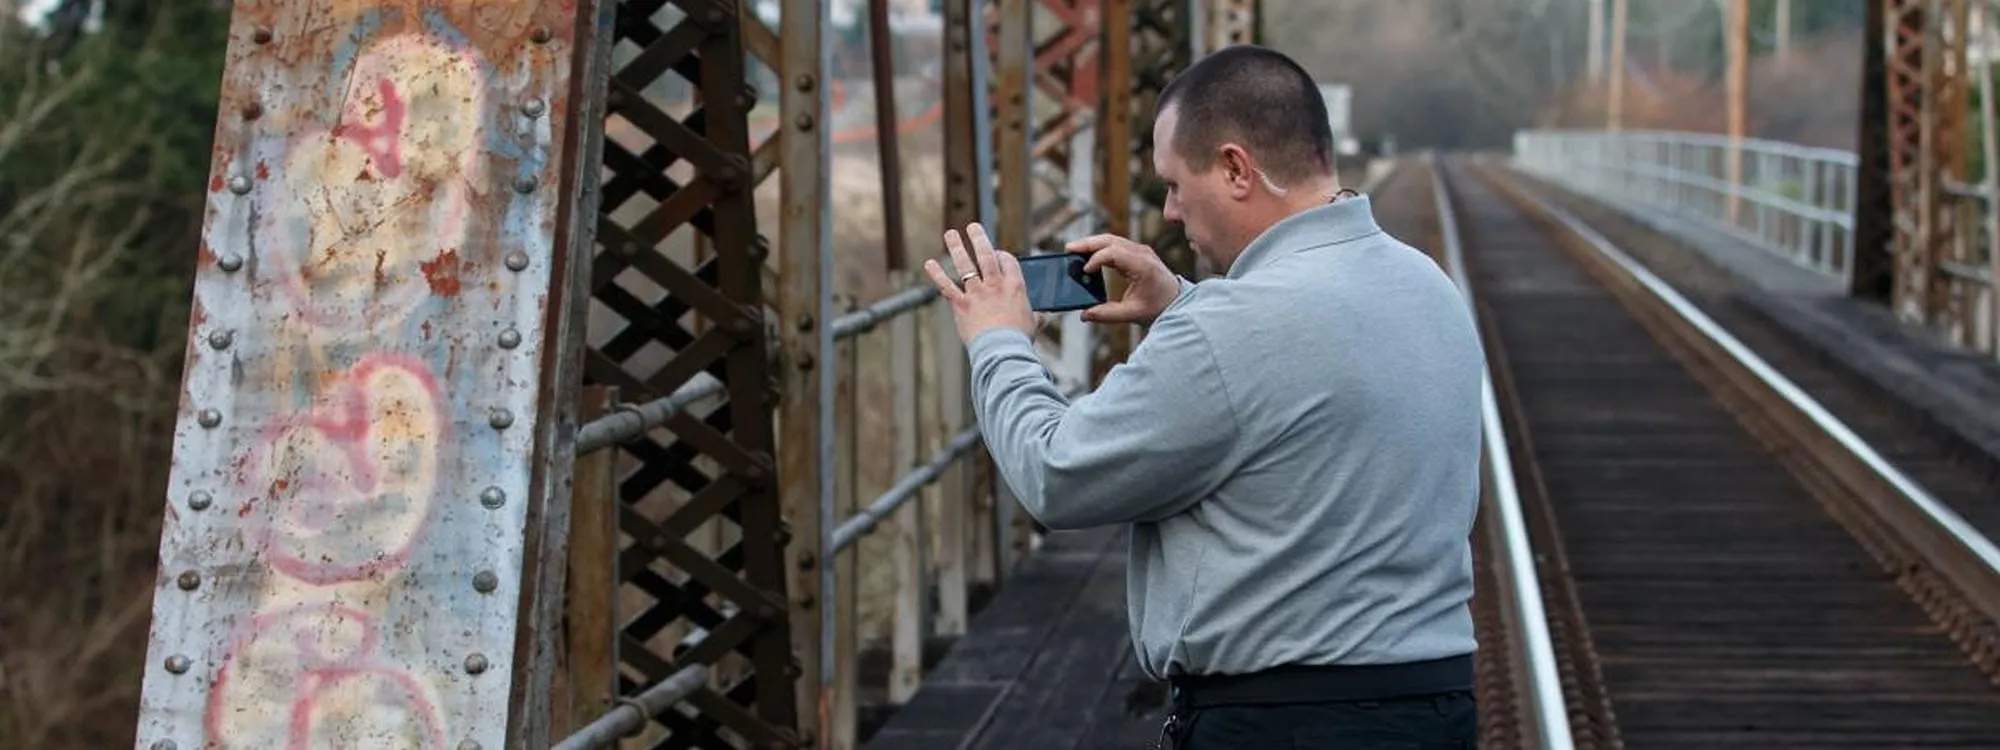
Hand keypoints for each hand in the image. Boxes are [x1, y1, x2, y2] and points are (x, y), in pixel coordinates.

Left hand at [922, 222, 1036, 344]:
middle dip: (979, 238)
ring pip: (965, 265)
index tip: (997, 253)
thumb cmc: (1019, 339)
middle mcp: (995, 285)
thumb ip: (1035, 316)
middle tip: (972, 226)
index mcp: (1015, 286)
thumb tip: (1041, 316)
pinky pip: (947, 287)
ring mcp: (977, 293)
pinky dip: (937, 274)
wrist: (1003, 350)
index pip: (1008, 261)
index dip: (1002, 255)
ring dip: (957, 247)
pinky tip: (930, 264)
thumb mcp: (1033, 324)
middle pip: (986, 255)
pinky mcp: (961, 305)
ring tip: (950, 233)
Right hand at [1065, 233, 1180, 325]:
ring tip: (1073, 250)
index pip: (1114, 252)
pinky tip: (1088, 254)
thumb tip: (1084, 315)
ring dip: (1092, 243)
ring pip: (1112, 239)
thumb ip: (1107, 314)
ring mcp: (1140, 250)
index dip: (1096, 259)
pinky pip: (1116, 244)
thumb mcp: (1132, 314)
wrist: (1177, 302)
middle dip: (1088, 243)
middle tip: (1068, 249)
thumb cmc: (1158, 307)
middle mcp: (1142, 253)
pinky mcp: (1138, 252)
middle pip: (1110, 240)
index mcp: (1142, 266)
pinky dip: (1100, 247)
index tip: (1084, 271)